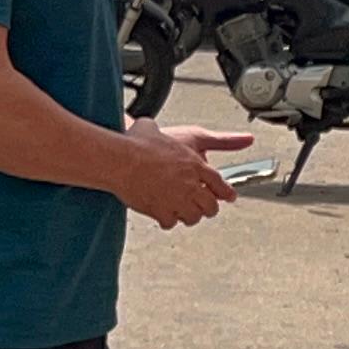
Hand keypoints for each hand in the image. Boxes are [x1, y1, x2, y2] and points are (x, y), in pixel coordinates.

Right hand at [113, 120, 250, 228]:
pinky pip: (170, 222)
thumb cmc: (134, 143)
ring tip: (182, 214)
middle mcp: (190, 184)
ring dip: (188, 216)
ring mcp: (177, 199)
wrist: (120, 160)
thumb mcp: (150, 127)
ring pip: (193, 217)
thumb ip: (156, 130)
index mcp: (193, 163)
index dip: (225, 192)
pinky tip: (163, 217)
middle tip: (204, 209)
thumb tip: (149, 126)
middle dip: (208, 208)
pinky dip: (167, 221)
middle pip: (210, 205)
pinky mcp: (162, 211)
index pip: (219, 182)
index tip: (228, 197)